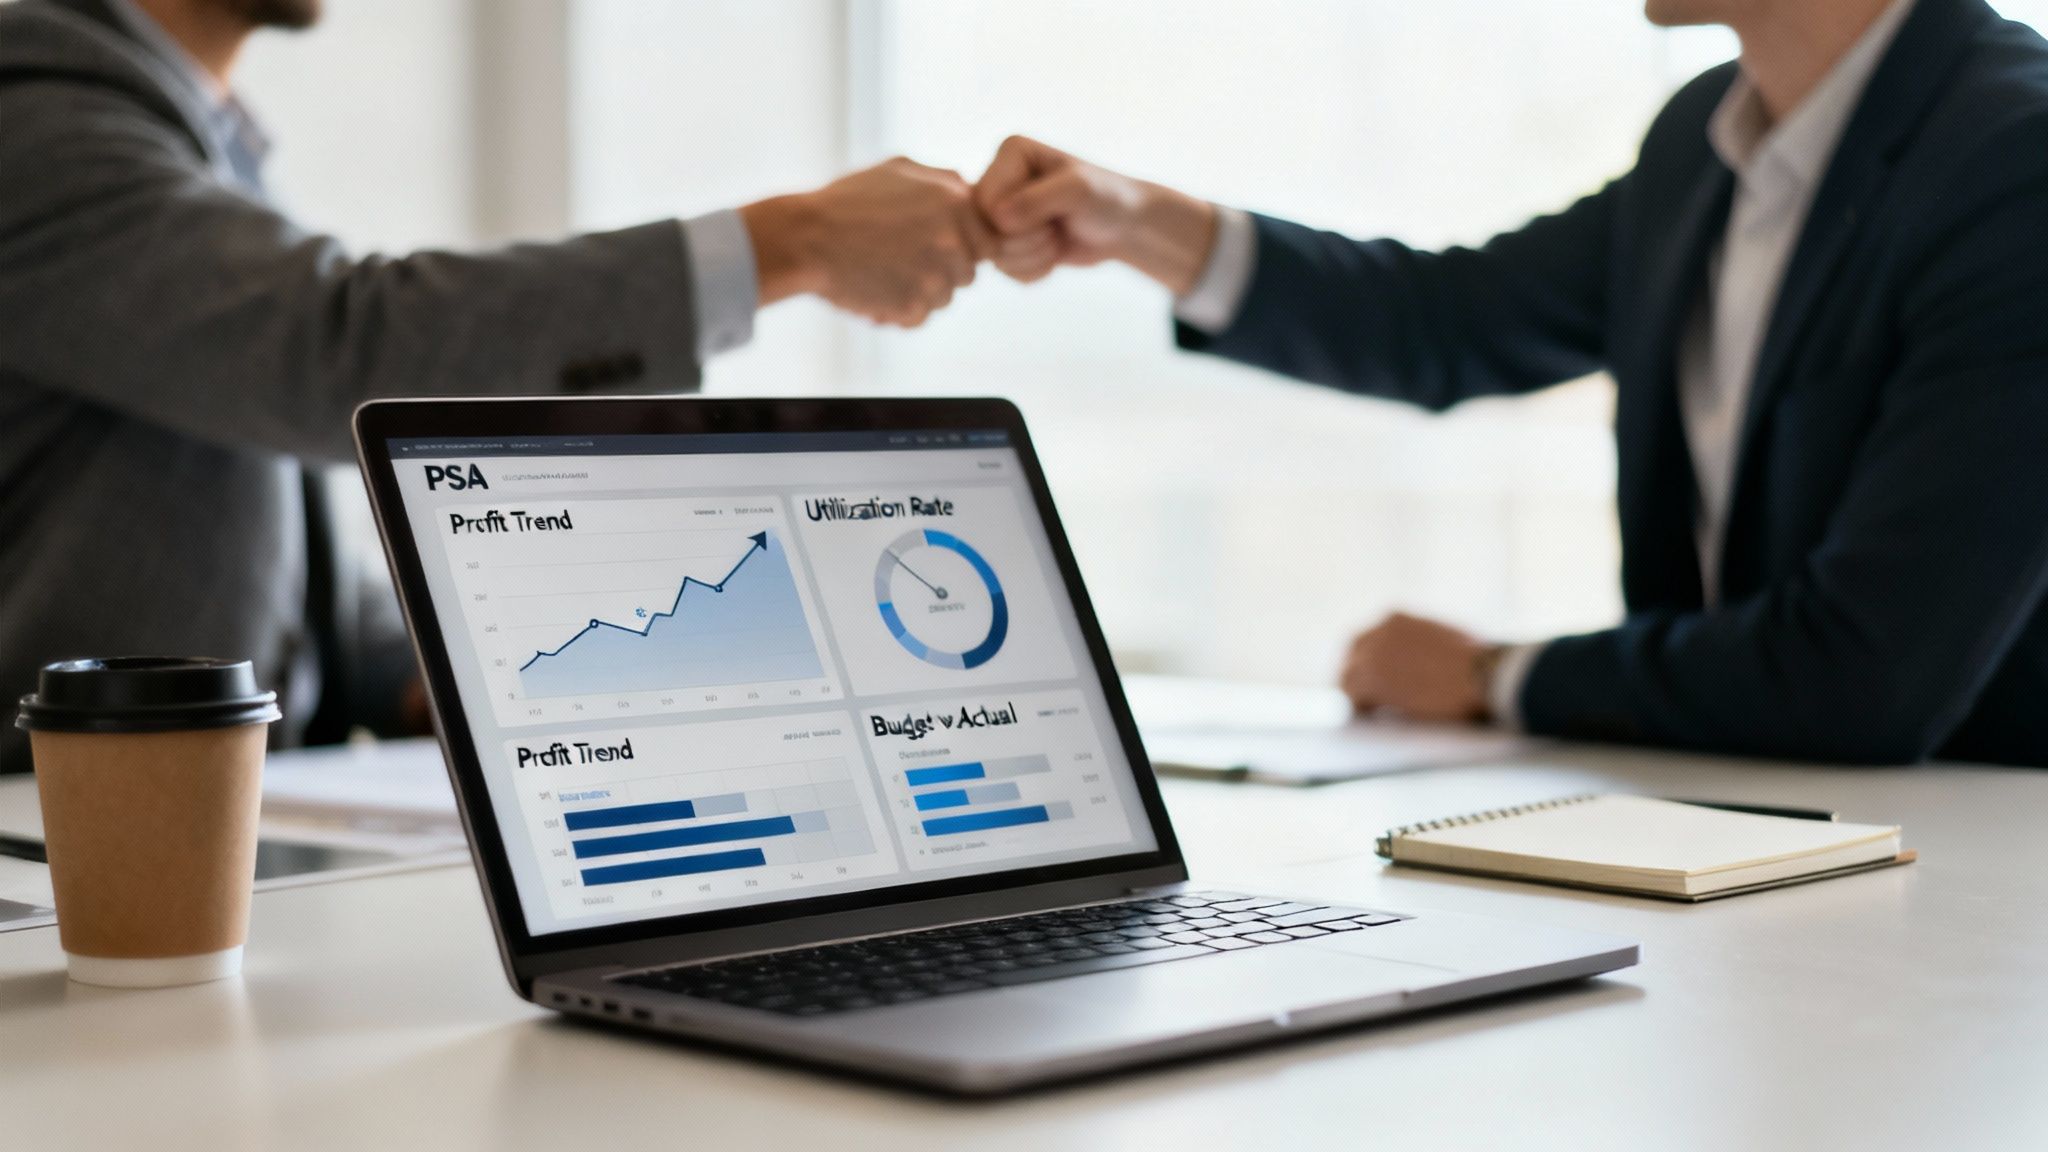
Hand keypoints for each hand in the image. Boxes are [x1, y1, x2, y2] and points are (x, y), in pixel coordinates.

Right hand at [740, 157, 992, 326]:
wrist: (806, 239)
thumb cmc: (847, 201)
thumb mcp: (897, 169)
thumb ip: (943, 178)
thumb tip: (971, 189)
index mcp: (957, 203)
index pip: (989, 242)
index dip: (962, 247)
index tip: (929, 244)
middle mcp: (954, 240)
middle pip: (968, 273)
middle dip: (940, 270)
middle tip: (899, 259)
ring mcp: (936, 277)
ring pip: (944, 298)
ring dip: (919, 292)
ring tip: (881, 273)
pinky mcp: (913, 307)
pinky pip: (918, 318)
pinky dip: (897, 311)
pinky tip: (872, 290)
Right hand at [973, 135, 1215, 294]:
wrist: (1127, 225)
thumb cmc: (1108, 198)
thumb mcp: (1078, 191)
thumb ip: (1036, 200)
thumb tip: (997, 218)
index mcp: (1011, 153)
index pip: (983, 202)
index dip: (1014, 222)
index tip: (1051, 216)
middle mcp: (1000, 179)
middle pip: (983, 230)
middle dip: (1024, 242)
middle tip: (1055, 230)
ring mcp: (1002, 211)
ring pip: (993, 255)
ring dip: (1032, 257)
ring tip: (1057, 239)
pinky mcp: (1010, 239)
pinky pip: (1005, 270)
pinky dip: (1033, 271)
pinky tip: (1054, 254)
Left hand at [1340, 612, 1499, 722]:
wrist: (1484, 674)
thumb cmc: (1479, 660)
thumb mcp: (1446, 637)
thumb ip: (1424, 643)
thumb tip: (1424, 661)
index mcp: (1396, 619)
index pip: (1367, 638)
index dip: (1367, 659)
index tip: (1370, 675)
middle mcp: (1379, 632)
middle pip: (1351, 655)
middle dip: (1354, 674)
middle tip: (1360, 697)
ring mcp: (1372, 655)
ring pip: (1347, 678)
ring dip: (1355, 695)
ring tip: (1366, 712)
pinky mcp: (1372, 681)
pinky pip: (1353, 698)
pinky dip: (1359, 709)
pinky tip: (1371, 718)